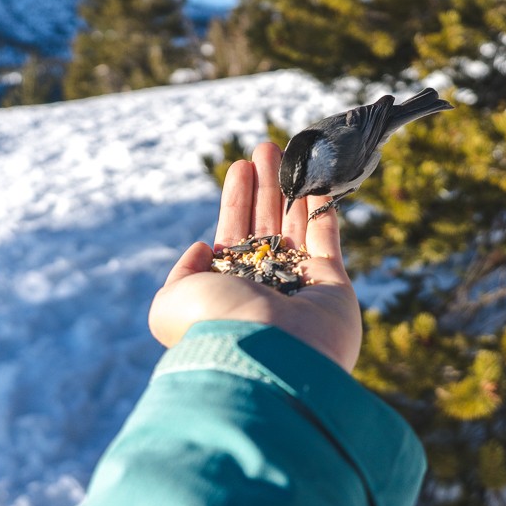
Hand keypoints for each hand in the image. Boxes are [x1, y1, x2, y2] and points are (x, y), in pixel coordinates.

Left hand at [149, 142, 362, 371]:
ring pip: (295, 226)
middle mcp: (264, 285)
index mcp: (228, 288)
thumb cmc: (217, 325)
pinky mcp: (333, 287)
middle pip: (265, 223)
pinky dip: (322, 211)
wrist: (270, 357)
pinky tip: (317, 183)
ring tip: (290, 152)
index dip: (236, 199)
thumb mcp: (171, 301)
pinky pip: (327, 239)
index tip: (239, 166)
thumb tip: (204, 249)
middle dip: (265, 185)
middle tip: (266, 148)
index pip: (232, 234)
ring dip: (293, 190)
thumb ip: (181, 272)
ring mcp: (300, 286)